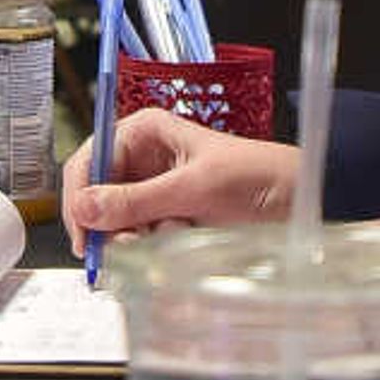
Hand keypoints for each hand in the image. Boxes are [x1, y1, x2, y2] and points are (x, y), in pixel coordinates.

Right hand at [62, 108, 295, 249]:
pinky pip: (138, 237)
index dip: (80, 198)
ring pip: (115, 223)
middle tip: (126, 247)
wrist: (299, 199)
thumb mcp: (194, 188)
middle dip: (110, 225)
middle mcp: (141, 160)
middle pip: (96, 197)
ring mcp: (152, 190)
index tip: (85, 235)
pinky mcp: (165, 217)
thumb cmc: (257, 176)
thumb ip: (137, 200)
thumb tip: (84, 209)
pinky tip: (178, 239)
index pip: (88, 161)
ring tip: (171, 234)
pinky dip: (151, 246)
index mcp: (143, 133)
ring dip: (136, 237)